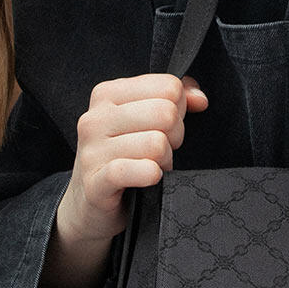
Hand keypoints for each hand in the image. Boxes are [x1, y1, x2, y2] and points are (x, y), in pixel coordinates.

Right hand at [56, 74, 207, 251]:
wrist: (90, 201)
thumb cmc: (123, 155)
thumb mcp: (144, 119)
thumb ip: (175, 99)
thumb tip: (199, 99)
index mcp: (108, 94)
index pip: (168, 86)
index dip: (179, 108)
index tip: (167, 126)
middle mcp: (96, 118)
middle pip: (166, 112)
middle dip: (175, 135)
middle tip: (163, 149)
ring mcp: (92, 150)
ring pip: (157, 143)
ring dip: (164, 159)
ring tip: (154, 165)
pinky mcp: (95, 183)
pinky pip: (134, 170)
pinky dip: (151, 175)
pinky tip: (149, 178)